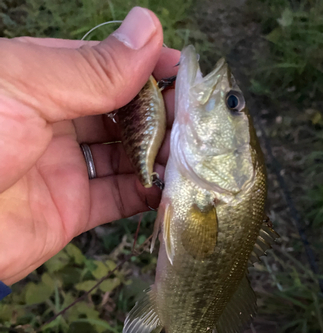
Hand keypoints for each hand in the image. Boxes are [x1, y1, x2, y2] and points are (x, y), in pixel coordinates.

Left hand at [0, 7, 179, 285]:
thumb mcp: (26, 88)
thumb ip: (91, 68)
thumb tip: (149, 28)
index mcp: (39, 81)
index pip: (104, 66)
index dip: (146, 66)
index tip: (184, 71)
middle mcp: (54, 122)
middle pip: (119, 113)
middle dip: (158, 113)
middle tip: (195, 119)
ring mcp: (63, 167)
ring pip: (124, 156)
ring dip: (157, 155)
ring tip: (191, 154)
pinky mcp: (70, 211)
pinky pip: (117, 198)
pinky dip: (146, 193)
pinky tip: (170, 187)